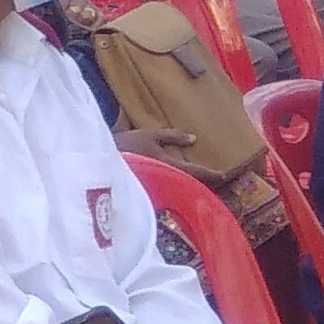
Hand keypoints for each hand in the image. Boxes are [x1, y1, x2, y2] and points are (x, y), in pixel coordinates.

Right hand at [114, 128, 229, 182]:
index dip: (211, 173)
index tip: (224, 175)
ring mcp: (154, 186)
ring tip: (190, 177)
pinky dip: (167, 181)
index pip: (196, 171)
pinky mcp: (143, 188)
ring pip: (175, 184)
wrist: (99, 162)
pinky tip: (166, 178)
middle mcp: (164, 179)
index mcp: (168, 165)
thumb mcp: (150, 135)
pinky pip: (161, 185)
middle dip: (198, 180)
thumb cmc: (126, 146)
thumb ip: (172, 136)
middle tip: (210, 178)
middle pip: (187, 182)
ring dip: (183, 181)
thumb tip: (194, 138)